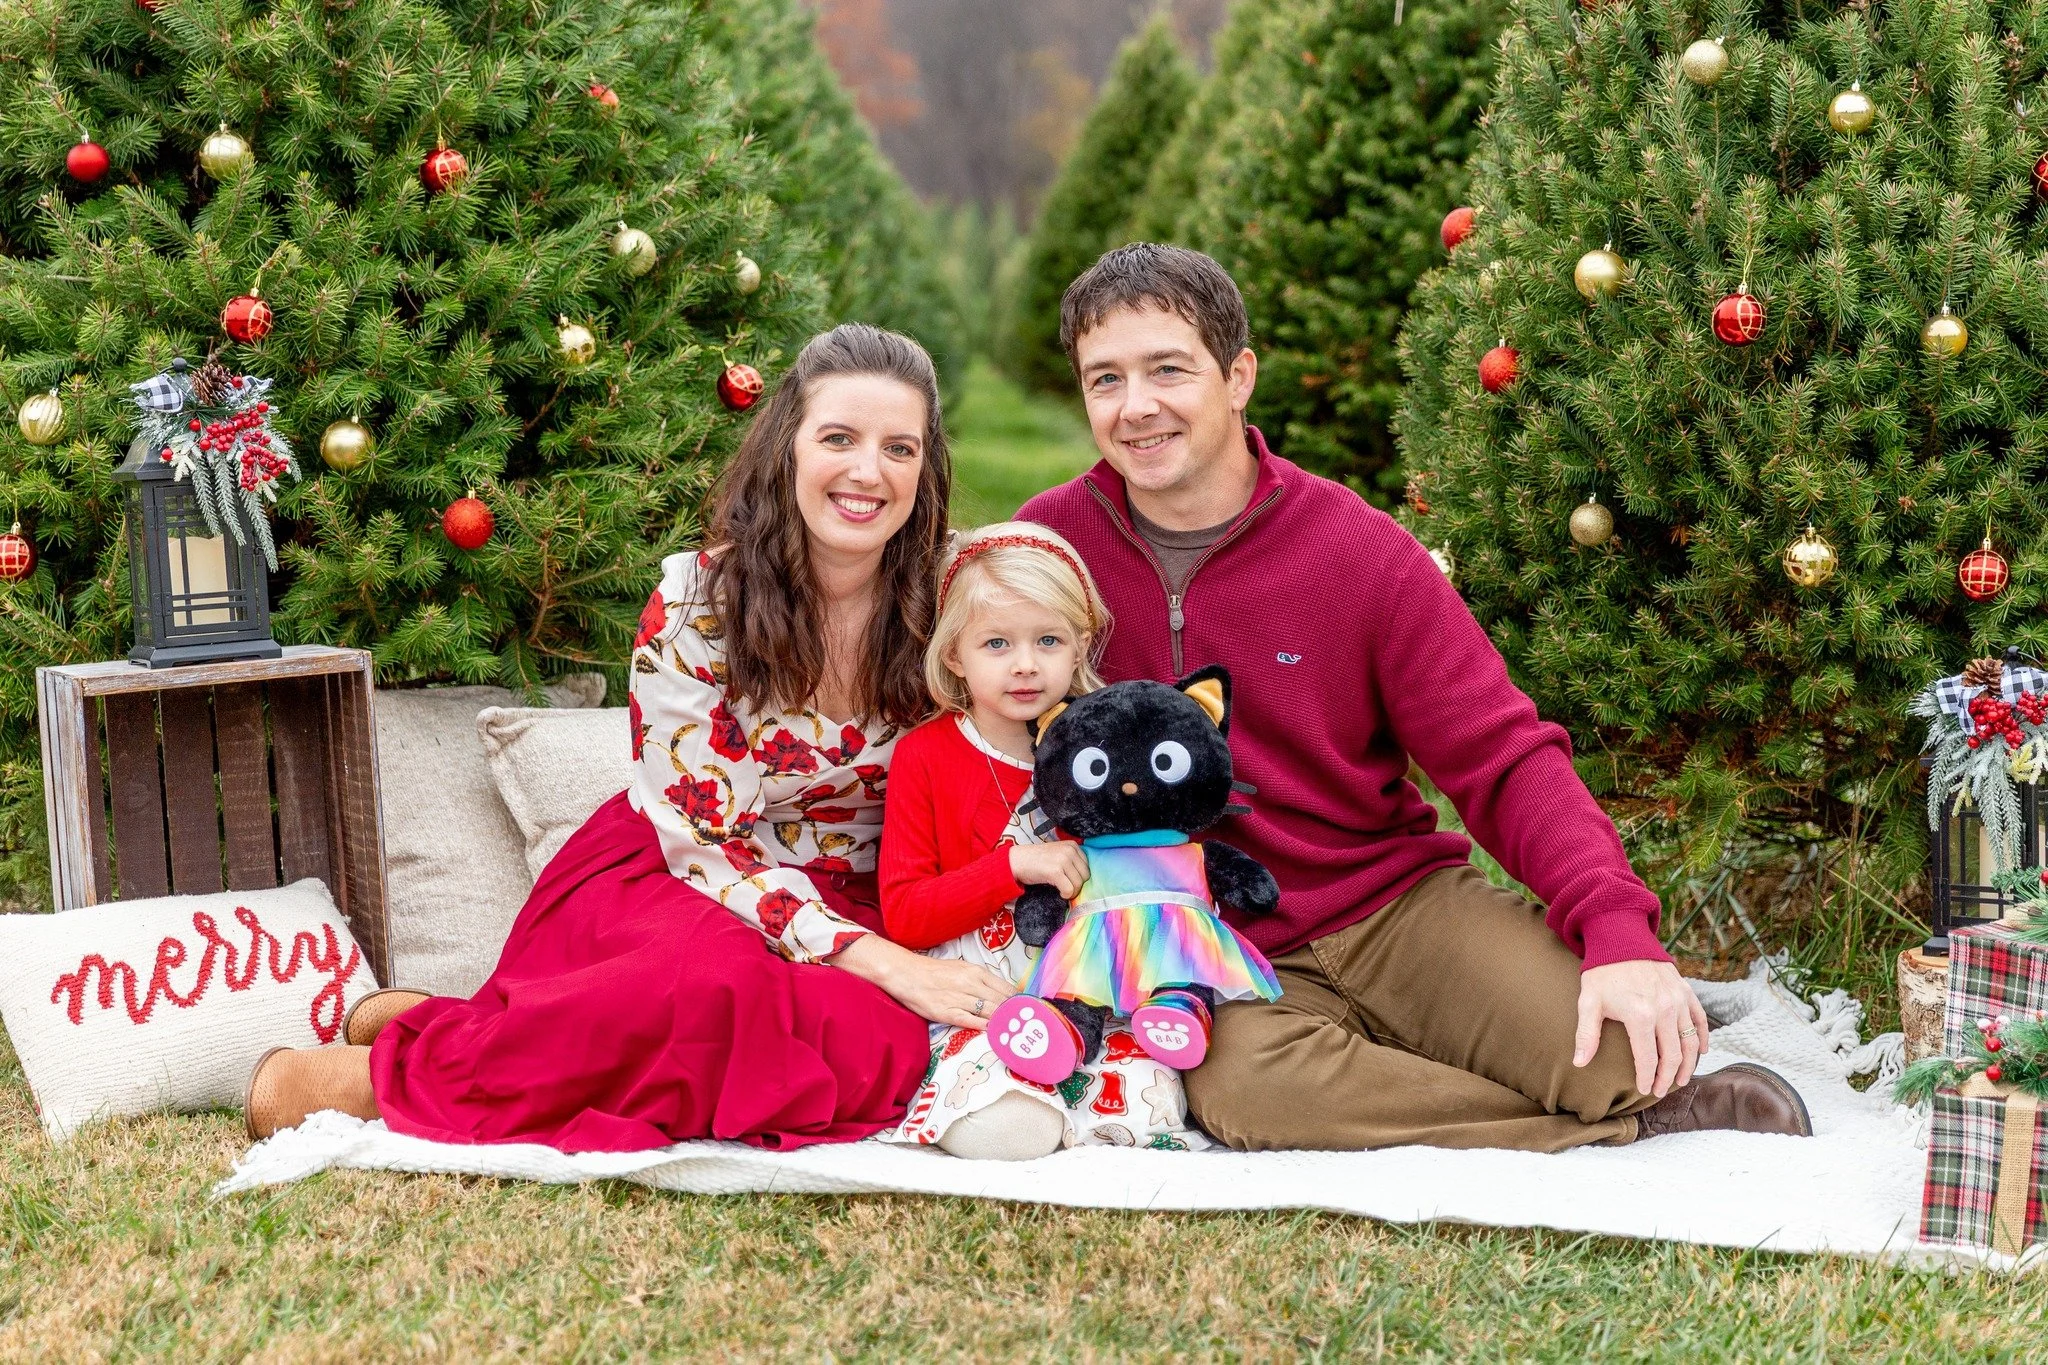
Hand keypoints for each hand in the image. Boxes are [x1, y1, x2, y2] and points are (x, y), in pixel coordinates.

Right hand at [828, 934, 1016, 1030]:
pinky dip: (985, 1028)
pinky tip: (995, 1033)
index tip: (1030, 1011)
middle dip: (1017, 1015)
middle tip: (1029, 1027)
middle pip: (1002, 1002)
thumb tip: (1002, 993)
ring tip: (1018, 1033)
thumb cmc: (935, 972)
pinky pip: (971, 1021)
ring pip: (990, 1012)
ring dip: (1005, 1023)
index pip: (1006, 988)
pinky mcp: (947, 1012)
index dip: (1020, 1002)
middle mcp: (970, 984)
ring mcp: (959, 999)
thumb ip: (981, 980)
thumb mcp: (962, 969)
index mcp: (975, 971)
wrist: (907, 974)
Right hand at [1009, 841, 1087, 900]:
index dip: (1079, 877)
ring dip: (1071, 891)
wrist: (1016, 861)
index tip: (1068, 880)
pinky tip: (1059, 892)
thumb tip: (1086, 878)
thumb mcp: (1058, 854)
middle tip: (1065, 886)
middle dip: (1076, 885)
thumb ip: (1072, 861)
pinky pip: (1069, 890)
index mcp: (1073, 845)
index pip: (1087, 867)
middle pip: (1085, 876)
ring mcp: (1063, 860)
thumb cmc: (1037, 860)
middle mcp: (1070, 850)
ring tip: (1061, 889)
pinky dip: (1065, 895)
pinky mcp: (1055, 871)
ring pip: (1078, 884)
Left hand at [1572, 959, 1709, 1098]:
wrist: (1621, 939)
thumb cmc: (1602, 973)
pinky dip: (1702, 1038)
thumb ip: (1586, 1034)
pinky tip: (1698, 1052)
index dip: (1648, 1078)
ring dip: (1688, 1064)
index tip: (1645, 1089)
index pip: (1648, 1058)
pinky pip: (1700, 1020)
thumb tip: (1579, 1063)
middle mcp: (1664, 1010)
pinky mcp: (1686, 991)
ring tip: (1680, 1079)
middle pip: (1673, 1055)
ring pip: (1690, 1041)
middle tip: (1661, 1090)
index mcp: (1640, 1016)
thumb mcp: (1588, 1002)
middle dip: (1668, 1077)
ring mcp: (1678, 1001)